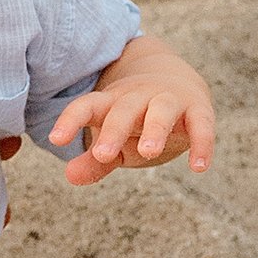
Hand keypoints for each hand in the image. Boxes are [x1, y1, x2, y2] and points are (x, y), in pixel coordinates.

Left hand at [47, 44, 214, 186]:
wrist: (178, 81)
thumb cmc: (138, 120)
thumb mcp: (115, 141)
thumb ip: (94, 161)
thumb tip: (69, 177)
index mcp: (112, 103)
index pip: (86, 107)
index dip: (70, 120)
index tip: (56, 139)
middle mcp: (139, 98)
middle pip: (124, 110)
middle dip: (114, 130)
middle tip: (104, 154)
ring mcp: (168, 101)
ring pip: (161, 111)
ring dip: (155, 129)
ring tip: (149, 151)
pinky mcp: (198, 110)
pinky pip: (201, 125)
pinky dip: (201, 144)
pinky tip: (199, 167)